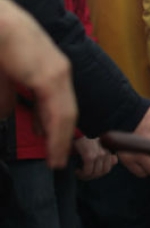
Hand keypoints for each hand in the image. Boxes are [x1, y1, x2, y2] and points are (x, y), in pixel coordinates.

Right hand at [0, 0, 76, 167]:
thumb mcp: (2, 74)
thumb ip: (6, 94)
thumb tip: (6, 115)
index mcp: (47, 66)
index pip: (57, 101)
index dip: (53, 124)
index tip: (49, 141)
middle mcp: (58, 69)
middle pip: (65, 109)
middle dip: (60, 136)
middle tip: (56, 158)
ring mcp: (57, 72)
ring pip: (65, 114)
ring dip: (61, 140)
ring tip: (56, 161)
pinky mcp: (50, 77)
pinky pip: (59, 112)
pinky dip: (58, 134)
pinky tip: (54, 149)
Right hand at [74, 136, 117, 179]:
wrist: (75, 133)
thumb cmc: (84, 141)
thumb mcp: (97, 147)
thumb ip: (107, 155)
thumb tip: (115, 159)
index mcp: (107, 150)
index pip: (107, 169)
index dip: (98, 174)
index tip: (89, 172)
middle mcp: (105, 152)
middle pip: (102, 172)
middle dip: (92, 176)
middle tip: (82, 174)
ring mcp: (98, 155)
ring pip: (94, 173)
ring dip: (85, 176)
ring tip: (79, 172)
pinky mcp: (89, 156)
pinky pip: (87, 171)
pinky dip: (81, 174)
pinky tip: (76, 170)